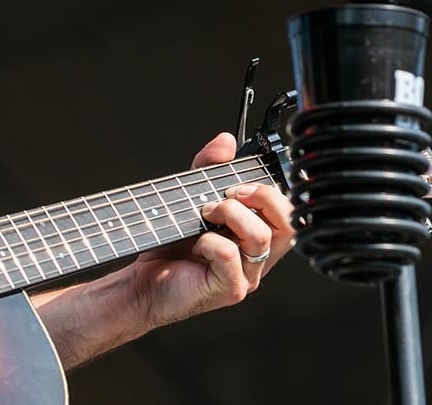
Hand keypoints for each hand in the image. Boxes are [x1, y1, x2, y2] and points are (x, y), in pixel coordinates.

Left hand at [125, 132, 294, 328]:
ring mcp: (247, 275)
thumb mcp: (189, 197)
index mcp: (255, 234)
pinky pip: (231, 256)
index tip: (238, 180)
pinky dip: (210, 241)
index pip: (287, 210)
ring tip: (204, 214)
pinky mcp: (230, 289)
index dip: (269, 189)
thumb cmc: (169, 244)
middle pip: (289, 223)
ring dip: (231, 215)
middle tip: (228, 193)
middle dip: (260, 196)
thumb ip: (208, 169)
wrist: (142, 281)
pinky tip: (195, 244)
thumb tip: (226, 141)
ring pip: (261, 237)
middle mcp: (258, 256)